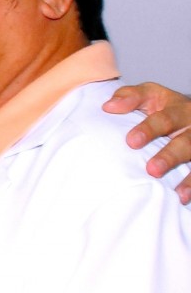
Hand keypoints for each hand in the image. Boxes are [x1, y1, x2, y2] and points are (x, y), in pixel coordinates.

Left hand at [103, 82, 190, 203]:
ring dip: (186, 176)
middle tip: (152, 169)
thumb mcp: (148, 96)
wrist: (188, 115)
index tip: (131, 142)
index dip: (149, 129)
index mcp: (177, 107)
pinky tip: (182, 196)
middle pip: (185, 141)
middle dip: (169, 156)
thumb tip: (108, 106)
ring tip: (173, 190)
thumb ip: (129, 97)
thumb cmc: (161, 107)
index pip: (163, 118)